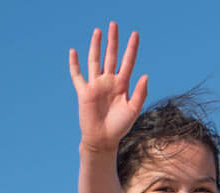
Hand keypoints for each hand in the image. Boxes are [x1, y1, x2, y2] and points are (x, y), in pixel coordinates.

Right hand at [69, 23, 148, 154]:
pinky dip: (74, 64)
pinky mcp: (84, 92)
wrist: (103, 140)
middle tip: (114, 24)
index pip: (128, 62)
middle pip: (111, 56)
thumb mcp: (133, 110)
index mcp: (122, 85)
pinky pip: (77, 75)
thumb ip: (140, 93)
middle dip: (113, 41)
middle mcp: (109, 82)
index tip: (135, 34)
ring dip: (96, 46)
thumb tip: (145, 75)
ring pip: (95, 61)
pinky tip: (73, 51)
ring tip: (98, 31)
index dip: (131, 48)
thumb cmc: (120, 127)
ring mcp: (96, 85)